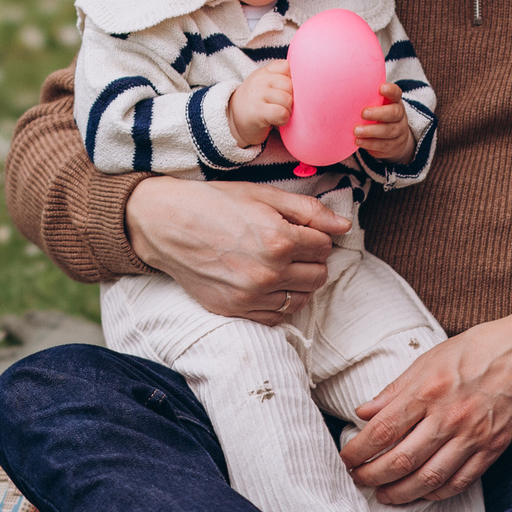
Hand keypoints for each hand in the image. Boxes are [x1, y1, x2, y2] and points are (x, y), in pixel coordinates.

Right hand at [123, 178, 348, 324]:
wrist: (166, 225)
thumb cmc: (214, 204)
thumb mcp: (264, 195)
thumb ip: (309, 210)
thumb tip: (344, 225)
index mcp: (280, 240)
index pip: (325, 246)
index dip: (316, 235)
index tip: (300, 230)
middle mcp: (269, 273)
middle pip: (319, 275)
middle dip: (312, 260)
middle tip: (292, 246)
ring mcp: (251, 296)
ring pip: (302, 298)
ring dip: (299, 282)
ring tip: (279, 264)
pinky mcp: (235, 311)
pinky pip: (277, 316)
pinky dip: (280, 302)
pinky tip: (267, 283)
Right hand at [226, 66, 293, 148]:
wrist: (233, 121)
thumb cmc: (257, 103)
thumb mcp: (265, 84)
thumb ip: (281, 76)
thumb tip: (310, 77)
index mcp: (264, 71)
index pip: (288, 67)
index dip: (294, 81)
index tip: (288, 92)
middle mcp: (259, 80)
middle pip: (290, 85)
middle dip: (292, 99)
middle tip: (283, 107)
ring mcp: (257, 95)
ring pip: (288, 100)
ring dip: (288, 111)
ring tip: (278, 114)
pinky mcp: (257, 112)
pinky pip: (282, 113)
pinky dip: (283, 120)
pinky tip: (276, 121)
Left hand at [340, 304, 511, 503]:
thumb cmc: (476, 351)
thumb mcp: (429, 359)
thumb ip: (394, 390)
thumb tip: (362, 411)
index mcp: (427, 391)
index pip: (382, 431)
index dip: (358, 451)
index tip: (346, 459)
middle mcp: (448, 417)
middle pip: (400, 460)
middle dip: (372, 476)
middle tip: (358, 480)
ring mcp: (472, 437)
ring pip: (428, 479)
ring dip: (400, 493)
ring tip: (383, 494)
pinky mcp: (491, 450)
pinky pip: (459, 482)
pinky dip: (435, 494)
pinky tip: (420, 493)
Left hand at [352, 81, 414, 160]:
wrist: (394, 138)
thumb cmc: (378, 116)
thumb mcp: (376, 105)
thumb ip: (366, 98)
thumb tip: (342, 89)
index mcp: (395, 102)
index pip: (396, 93)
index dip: (390, 90)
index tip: (380, 88)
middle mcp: (400, 116)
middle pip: (394, 113)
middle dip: (378, 113)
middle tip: (363, 113)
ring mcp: (399, 132)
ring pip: (389, 131)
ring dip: (371, 131)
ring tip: (356, 131)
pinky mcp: (394, 146)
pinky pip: (383, 145)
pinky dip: (370, 143)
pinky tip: (358, 141)